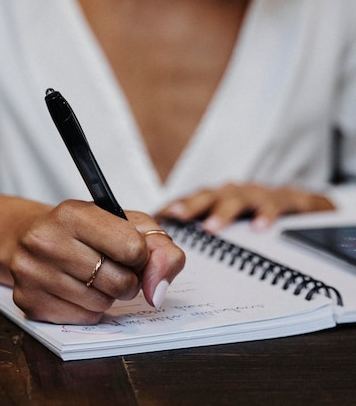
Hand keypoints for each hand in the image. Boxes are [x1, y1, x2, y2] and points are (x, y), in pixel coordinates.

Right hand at [9, 200, 184, 324]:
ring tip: (91, 276)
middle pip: (120, 282)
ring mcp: (34, 274)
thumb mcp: (123, 223)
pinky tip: (74, 289)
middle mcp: (46, 242)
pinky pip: (83, 318)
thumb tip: (158, 292)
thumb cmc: (84, 231)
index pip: (133, 249)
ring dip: (107, 295)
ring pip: (102, 304)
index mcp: (72, 214)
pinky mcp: (30, 302)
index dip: (140, 255)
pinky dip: (88, 309)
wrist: (26, 237)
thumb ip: (158, 248)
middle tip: (112, 267)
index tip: (130, 251)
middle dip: (127, 280)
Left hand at [158, 182, 334, 232]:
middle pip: (207, 196)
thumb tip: (172, 264)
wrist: (301, 205)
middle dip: (191, 205)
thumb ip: (203, 238)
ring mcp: (256, 195)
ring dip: (223, 212)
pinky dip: (266, 215)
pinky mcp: (284, 200)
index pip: (190, 201)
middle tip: (177, 216)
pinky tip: (259, 227)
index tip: (156, 217)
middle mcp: (232, 193)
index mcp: (216, 200)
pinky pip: (274, 205)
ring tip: (211, 227)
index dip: (173, 207)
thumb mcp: (228, 224)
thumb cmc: (254, 216)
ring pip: (237, 199)